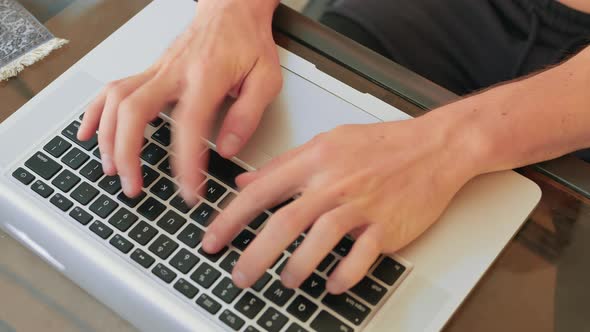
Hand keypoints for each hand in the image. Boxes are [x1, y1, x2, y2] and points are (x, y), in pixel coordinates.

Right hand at [77, 0, 281, 202]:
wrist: (231, 10)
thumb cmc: (247, 42)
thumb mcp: (266, 79)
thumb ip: (248, 115)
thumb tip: (226, 148)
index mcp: (206, 77)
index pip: (188, 125)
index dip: (185, 162)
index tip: (188, 191)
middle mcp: (173, 72)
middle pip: (134, 111)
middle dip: (127, 153)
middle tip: (134, 186)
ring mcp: (157, 70)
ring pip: (116, 101)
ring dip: (109, 138)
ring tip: (113, 169)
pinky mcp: (149, 71)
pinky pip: (112, 89)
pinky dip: (96, 113)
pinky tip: (90, 134)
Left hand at [202, 110, 485, 293]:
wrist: (434, 147)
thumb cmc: (382, 144)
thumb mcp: (326, 142)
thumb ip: (283, 164)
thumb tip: (246, 181)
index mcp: (314, 160)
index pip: (261, 191)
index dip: (230, 219)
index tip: (213, 239)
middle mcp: (334, 183)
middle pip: (284, 222)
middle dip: (256, 254)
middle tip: (239, 275)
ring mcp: (361, 205)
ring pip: (320, 240)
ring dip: (297, 267)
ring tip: (286, 281)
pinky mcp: (386, 225)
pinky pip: (361, 256)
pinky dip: (344, 274)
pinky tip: (332, 283)